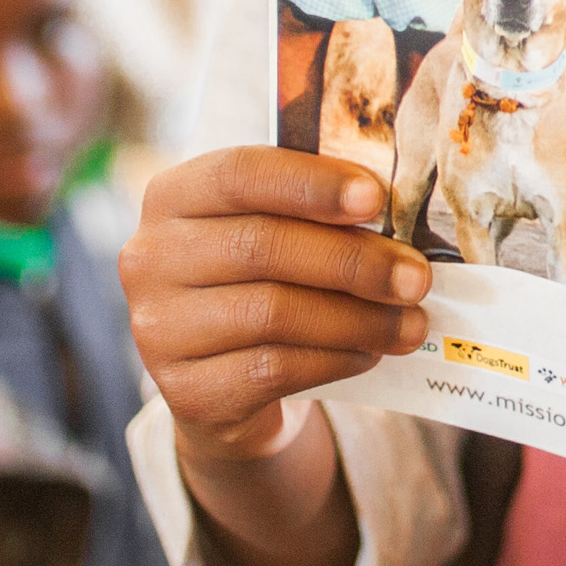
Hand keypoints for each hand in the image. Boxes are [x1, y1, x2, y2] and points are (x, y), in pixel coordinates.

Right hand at [119, 147, 428, 465]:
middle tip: (416, 276)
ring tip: (410, 322)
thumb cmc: (260, 280)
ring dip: (357, 318)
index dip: (311, 183)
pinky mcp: (186, 391)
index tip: (376, 197)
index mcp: (172, 196)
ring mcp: (159, 330)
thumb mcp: (269, 229)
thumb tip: (395, 211)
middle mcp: (149, 259)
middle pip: (263, 246)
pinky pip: (274, 369)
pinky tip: (370, 352)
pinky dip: (335, 358)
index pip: (239, 174)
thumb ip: (311, 210)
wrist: (221, 380)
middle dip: (353, 261)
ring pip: (273, 313)